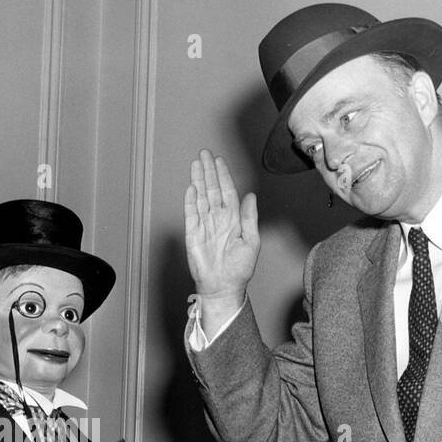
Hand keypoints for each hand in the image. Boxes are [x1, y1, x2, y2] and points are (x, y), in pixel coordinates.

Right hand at [185, 149, 260, 331]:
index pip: (227, 192)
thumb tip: (250, 196)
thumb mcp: (251, 242)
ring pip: (201, 197)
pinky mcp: (192, 235)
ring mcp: (204, 226)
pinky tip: (191, 187)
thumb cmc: (240, 269)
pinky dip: (190, 200)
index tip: (219, 161)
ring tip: (196, 163)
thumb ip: (250, 218)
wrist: (223, 287)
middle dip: (208, 171)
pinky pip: (190, 214)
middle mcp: (218, 219)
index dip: (223, 175)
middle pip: (212, 190)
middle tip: (205, 153)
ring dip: (199, 180)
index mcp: (233, 219)